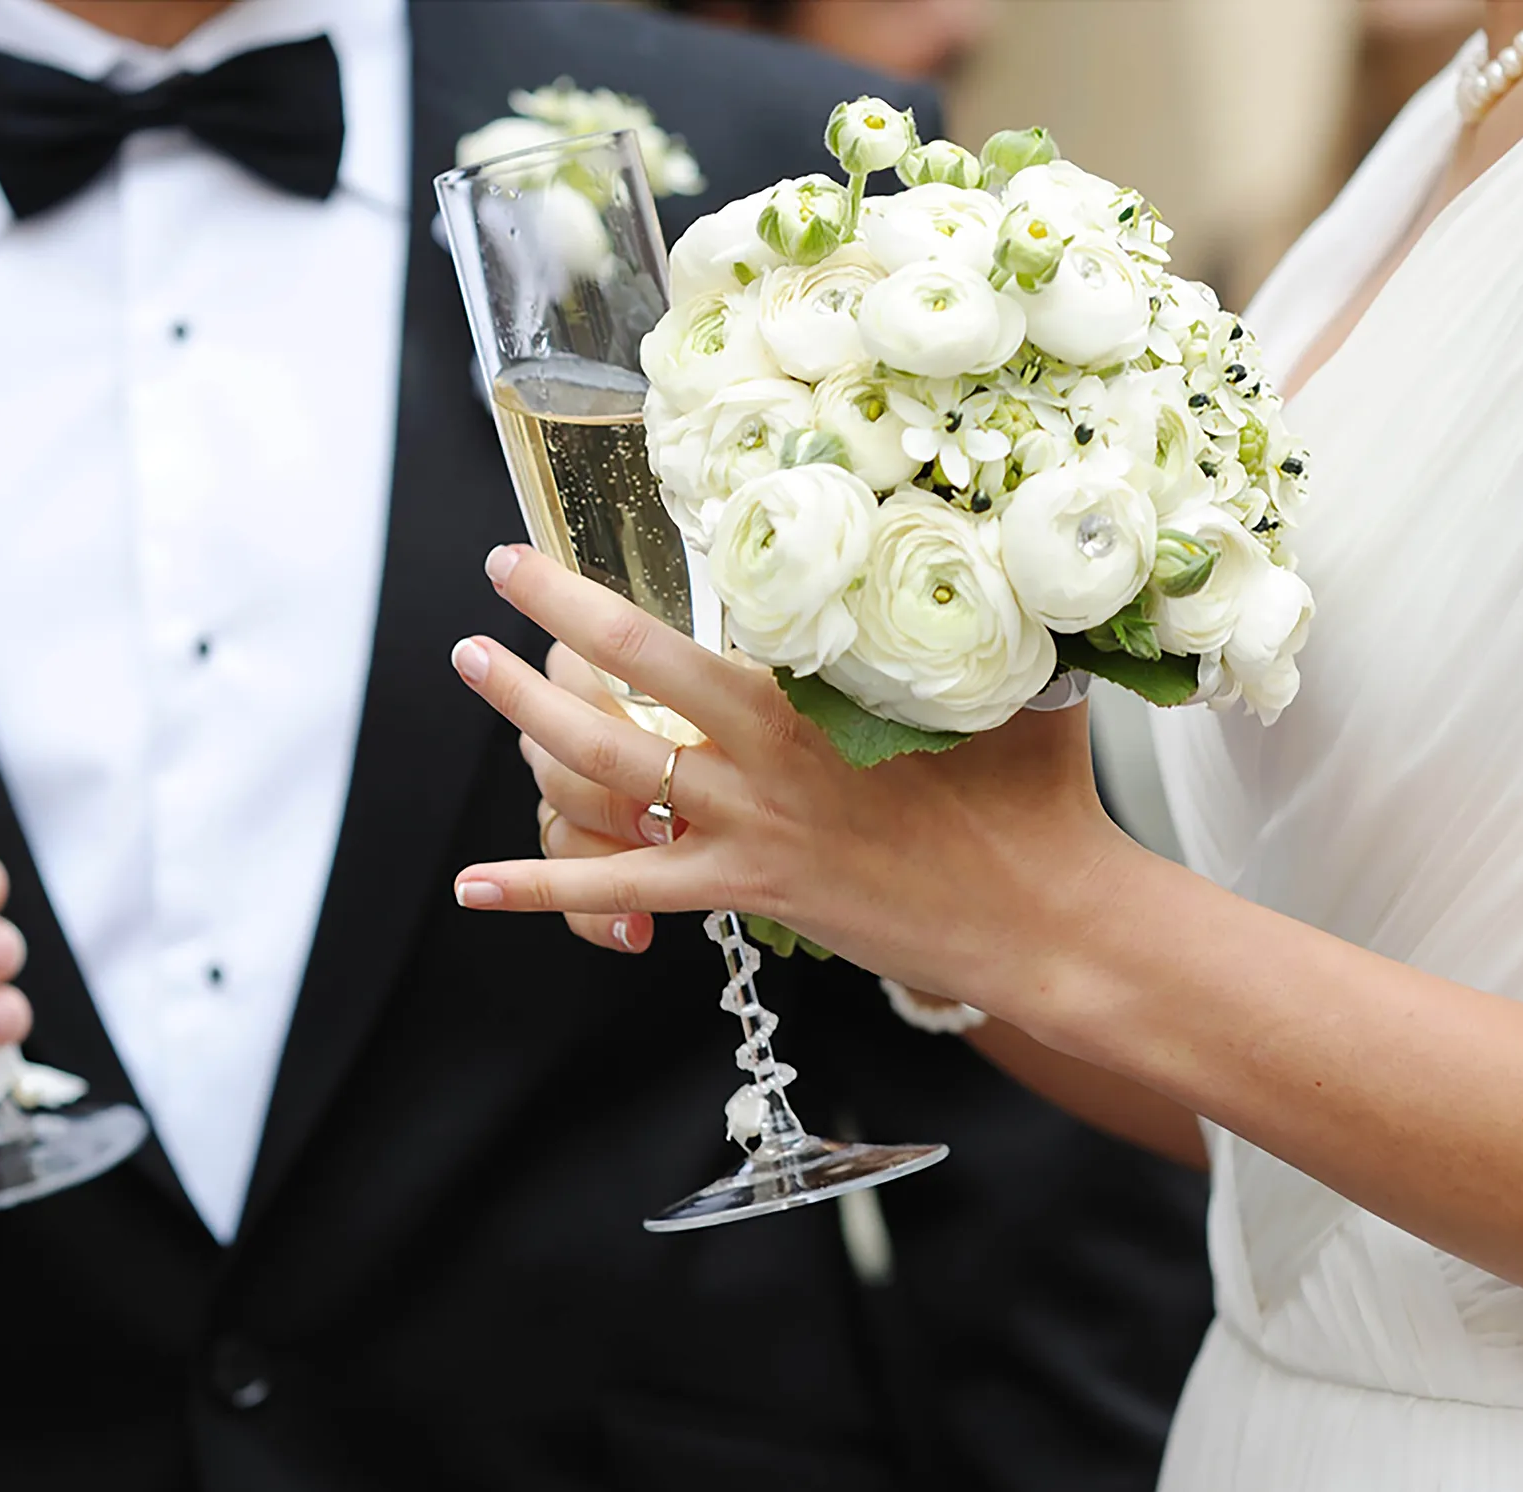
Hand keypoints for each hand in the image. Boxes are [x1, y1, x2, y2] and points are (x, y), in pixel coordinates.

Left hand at [450, 545, 1133, 1019]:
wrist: (1050, 919)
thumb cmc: (1036, 796)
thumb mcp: (1001, 687)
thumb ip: (955, 627)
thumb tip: (968, 541)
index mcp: (818, 694)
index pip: (695, 628)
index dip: (617, 587)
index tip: (572, 542)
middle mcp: (767, 754)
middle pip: (630, 681)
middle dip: (553, 622)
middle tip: (497, 573)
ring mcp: (751, 827)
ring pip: (608, 772)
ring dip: (529, 719)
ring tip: (475, 666)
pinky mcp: (751, 891)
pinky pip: (625, 886)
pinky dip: (545, 885)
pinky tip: (473, 885)